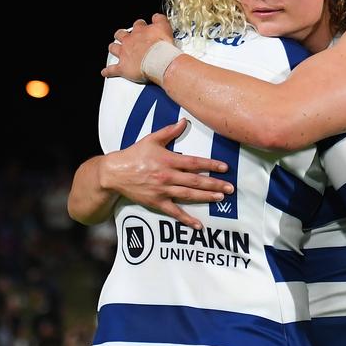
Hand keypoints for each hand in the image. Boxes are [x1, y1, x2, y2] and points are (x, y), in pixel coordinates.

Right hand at [100, 118, 233, 228]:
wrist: (114, 173)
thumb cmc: (134, 154)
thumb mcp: (151, 139)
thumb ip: (170, 131)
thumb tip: (184, 121)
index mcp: (168, 160)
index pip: (194, 162)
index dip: (210, 165)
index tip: (224, 168)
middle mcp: (167, 176)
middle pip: (195, 180)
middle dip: (214, 184)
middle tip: (230, 187)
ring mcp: (162, 190)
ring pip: (189, 194)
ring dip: (206, 197)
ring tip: (221, 198)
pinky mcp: (156, 202)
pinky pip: (174, 212)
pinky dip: (187, 219)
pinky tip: (199, 225)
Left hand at [102, 13, 174, 82]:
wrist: (159, 61)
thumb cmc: (162, 46)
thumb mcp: (165, 27)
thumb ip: (159, 20)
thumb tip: (157, 17)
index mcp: (140, 31)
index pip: (138, 25)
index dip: (140, 26)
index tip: (142, 27)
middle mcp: (130, 41)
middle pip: (121, 34)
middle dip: (122, 35)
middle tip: (125, 37)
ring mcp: (124, 54)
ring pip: (114, 48)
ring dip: (114, 48)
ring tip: (115, 49)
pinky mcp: (122, 67)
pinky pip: (112, 70)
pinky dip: (108, 71)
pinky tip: (106, 72)